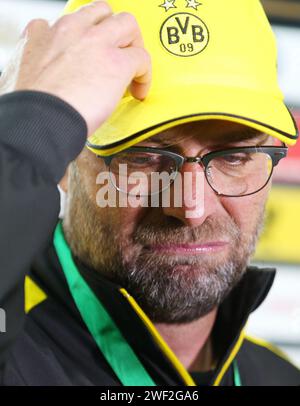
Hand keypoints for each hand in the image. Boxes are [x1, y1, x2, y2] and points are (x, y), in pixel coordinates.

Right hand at [0, 1, 151, 135]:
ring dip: (133, 45)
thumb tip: (49, 76)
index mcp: (44, 34)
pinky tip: (138, 91)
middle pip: (102, 13)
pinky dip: (144, 75)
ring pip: (127, 24)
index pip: (70, 22)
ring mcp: (96, 42)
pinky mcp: (117, 62)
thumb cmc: (32, 108)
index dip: (86, 38)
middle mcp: (71, 30)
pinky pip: (142, 58)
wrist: (40, 120)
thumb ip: (38, 62)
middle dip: (113, 33)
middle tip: (117, 56)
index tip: (91, 56)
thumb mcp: (23, 74)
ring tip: (132, 70)